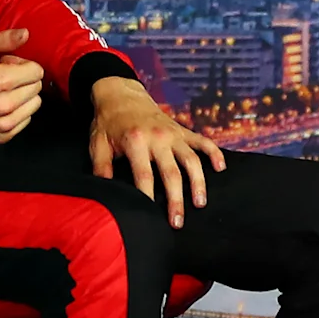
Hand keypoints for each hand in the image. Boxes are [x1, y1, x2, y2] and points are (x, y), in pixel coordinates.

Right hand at [0, 28, 41, 143]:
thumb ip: (5, 39)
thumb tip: (26, 34)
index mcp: (2, 81)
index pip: (37, 72)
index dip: (23, 64)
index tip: (8, 64)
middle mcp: (4, 105)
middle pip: (36, 88)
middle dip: (23, 79)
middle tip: (3, 77)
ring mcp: (2, 123)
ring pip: (34, 105)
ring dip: (22, 96)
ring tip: (1, 91)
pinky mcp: (0, 135)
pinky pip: (25, 121)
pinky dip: (17, 112)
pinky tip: (1, 105)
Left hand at [89, 75, 225, 226]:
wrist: (121, 95)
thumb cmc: (108, 123)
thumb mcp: (97, 144)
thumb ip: (101, 168)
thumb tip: (104, 192)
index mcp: (135, 142)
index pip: (143, 176)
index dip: (147, 197)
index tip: (149, 216)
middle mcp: (158, 138)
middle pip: (171, 173)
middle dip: (176, 200)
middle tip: (177, 222)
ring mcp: (173, 134)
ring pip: (191, 160)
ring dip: (198, 182)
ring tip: (200, 203)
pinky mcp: (182, 130)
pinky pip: (203, 141)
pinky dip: (214, 153)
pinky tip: (220, 168)